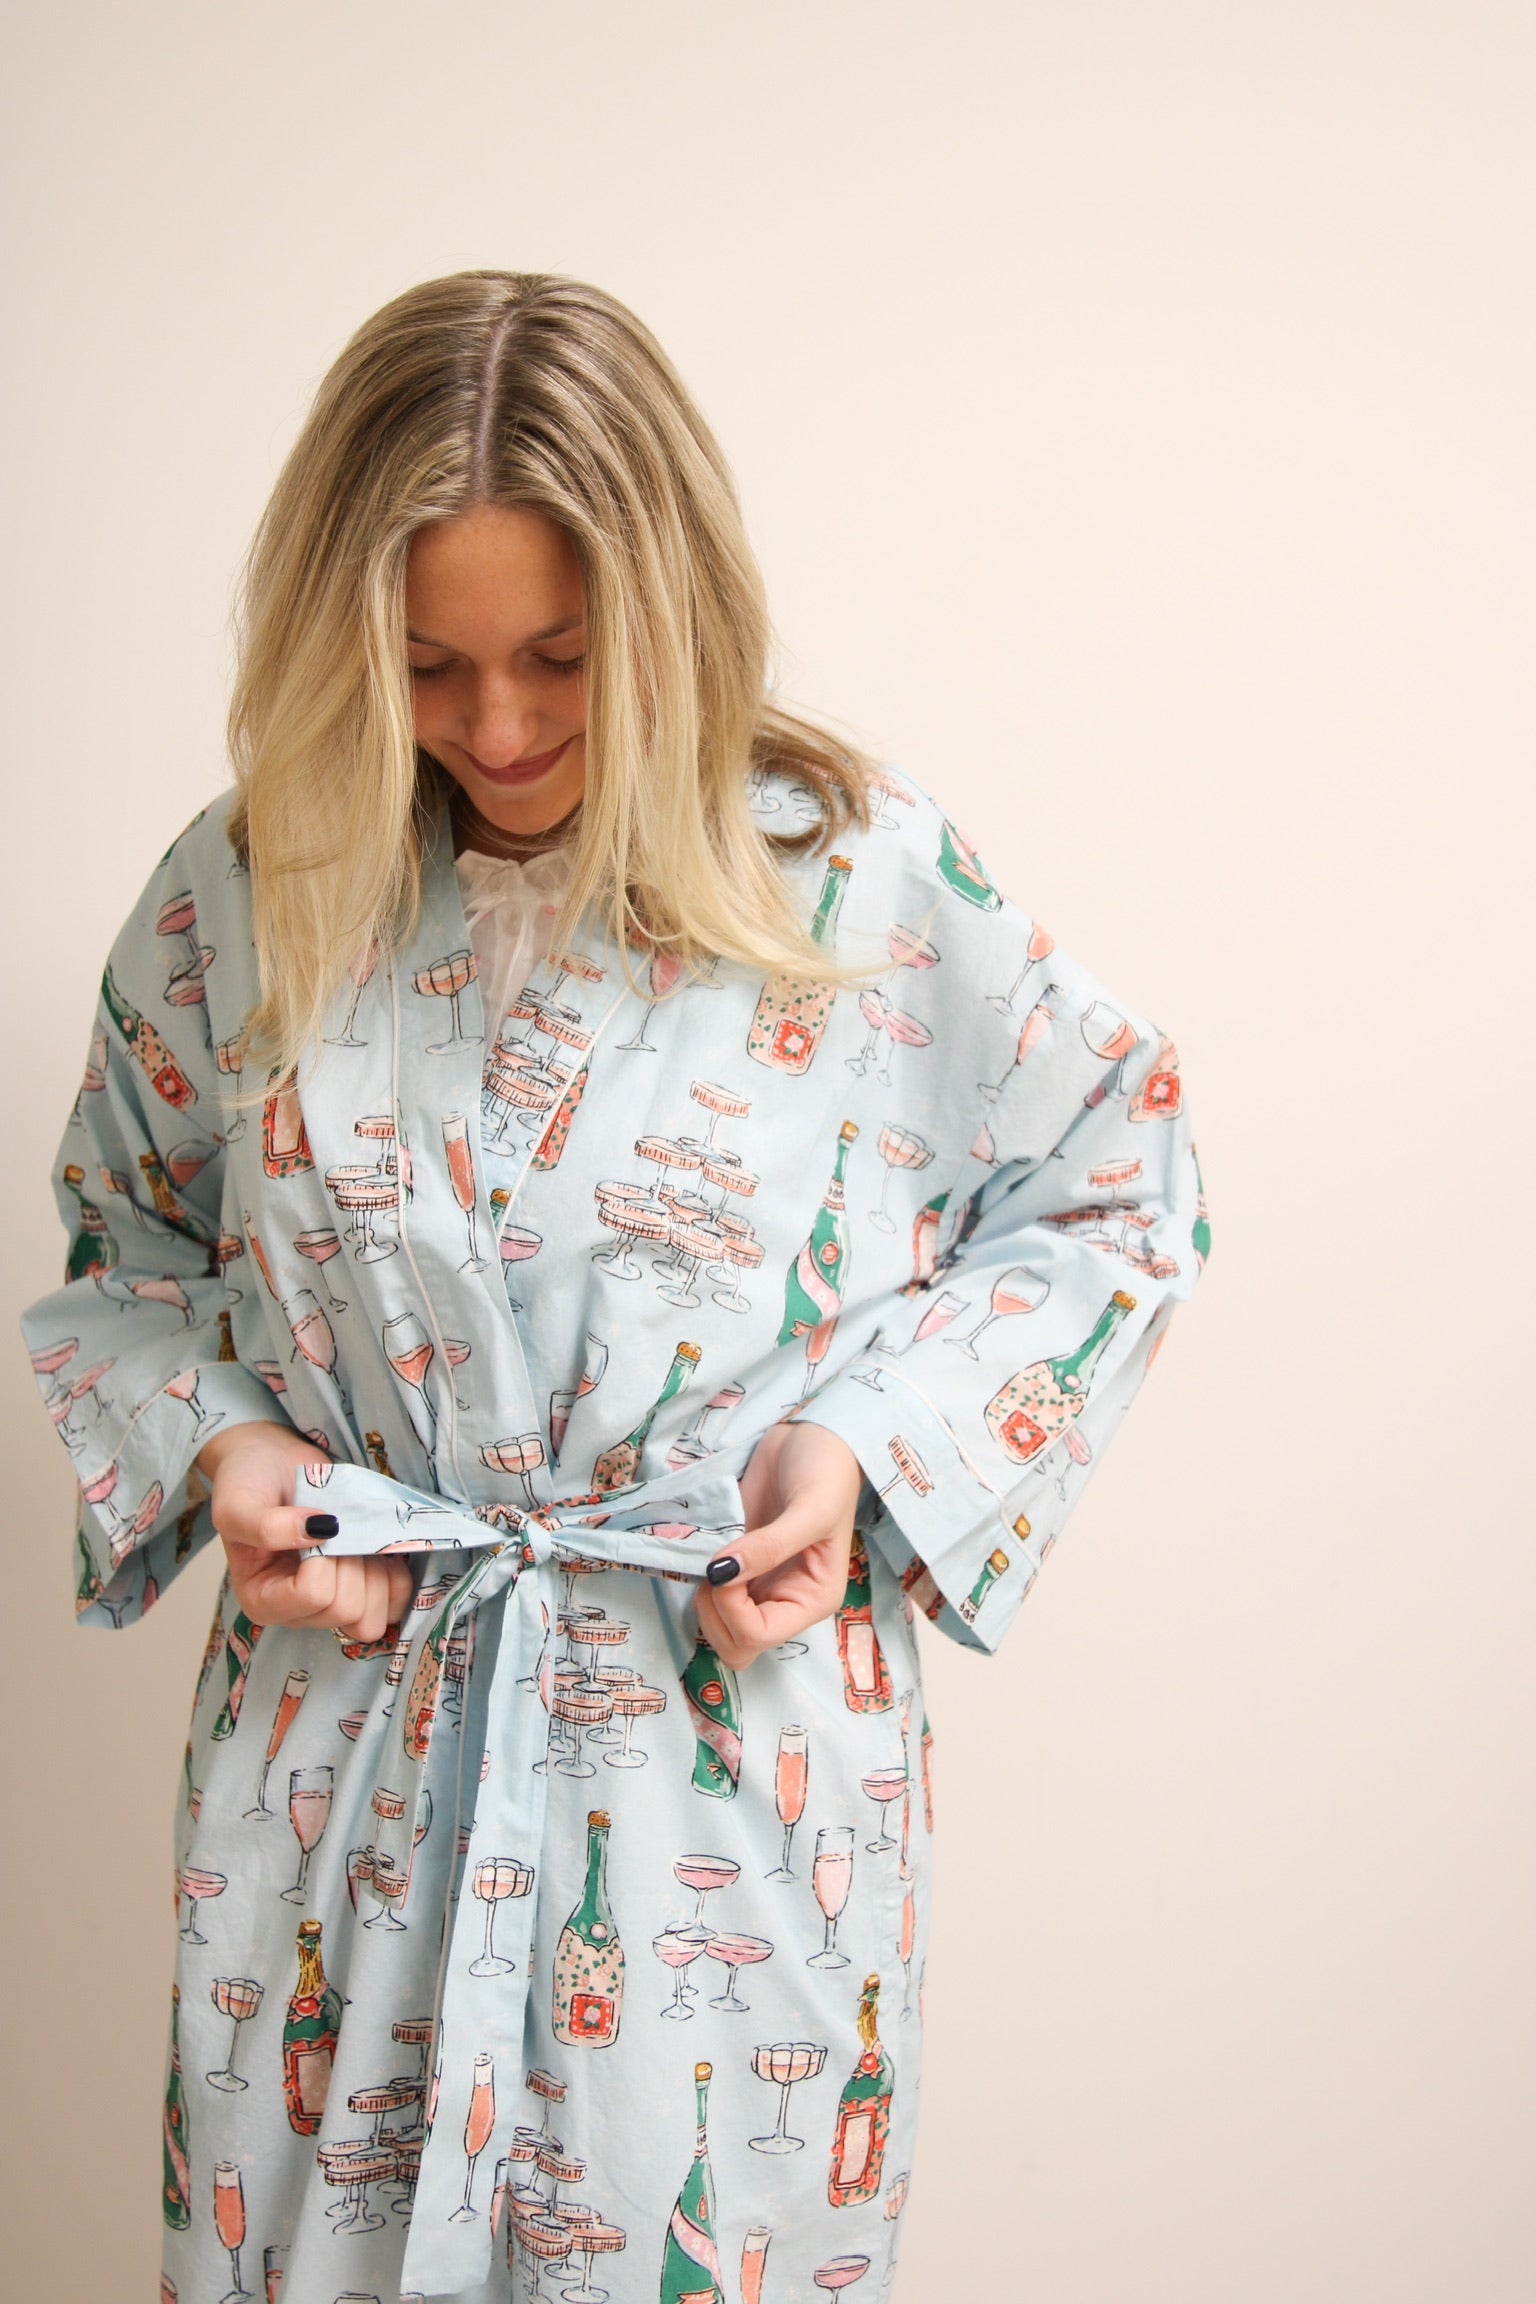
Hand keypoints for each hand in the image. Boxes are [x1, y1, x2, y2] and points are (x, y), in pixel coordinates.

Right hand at [200, 1421, 413, 1643]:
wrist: (275, 1463)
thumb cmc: (251, 1484)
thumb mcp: (238, 1502)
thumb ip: (265, 1525)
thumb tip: (318, 1531)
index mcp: (262, 1601)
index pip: (314, 1595)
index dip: (324, 1556)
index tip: (314, 1524)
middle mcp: (297, 1613)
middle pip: (346, 1609)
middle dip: (350, 1562)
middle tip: (335, 1529)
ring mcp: (330, 1607)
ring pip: (371, 1616)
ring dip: (373, 1570)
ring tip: (353, 1538)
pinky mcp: (361, 1593)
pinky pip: (394, 1602)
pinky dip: (393, 1572)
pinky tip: (375, 1547)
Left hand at [694, 1418, 862, 1668]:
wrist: (812, 1437)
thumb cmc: (826, 1473)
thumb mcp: (810, 1509)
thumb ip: (769, 1546)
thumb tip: (721, 1574)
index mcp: (812, 1599)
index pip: (760, 1635)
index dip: (733, 1610)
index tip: (727, 1566)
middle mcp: (785, 1600)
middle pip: (737, 1646)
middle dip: (714, 1616)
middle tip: (713, 1570)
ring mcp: (759, 1585)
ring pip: (719, 1627)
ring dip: (703, 1602)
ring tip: (709, 1558)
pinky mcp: (738, 1565)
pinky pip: (710, 1593)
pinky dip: (696, 1580)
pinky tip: (701, 1552)